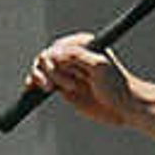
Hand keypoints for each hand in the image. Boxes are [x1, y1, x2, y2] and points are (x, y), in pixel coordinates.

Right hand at [25, 32, 142, 129]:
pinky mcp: (61, 87)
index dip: (52, 59)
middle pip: (46, 57)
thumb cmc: (117, 86)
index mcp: (82, 45)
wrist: (124, 108)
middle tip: (64, 86)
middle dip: (49, 71)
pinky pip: (40, 82)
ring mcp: (66, 72)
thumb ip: (76, 56)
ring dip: (40, 78)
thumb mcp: (99, 66)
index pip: (57, 47)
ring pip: (40, 69)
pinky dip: (33, 83)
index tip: (56, 71)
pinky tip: (30, 87)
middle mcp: (72, 57)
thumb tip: (52, 53)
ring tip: (51, 88)